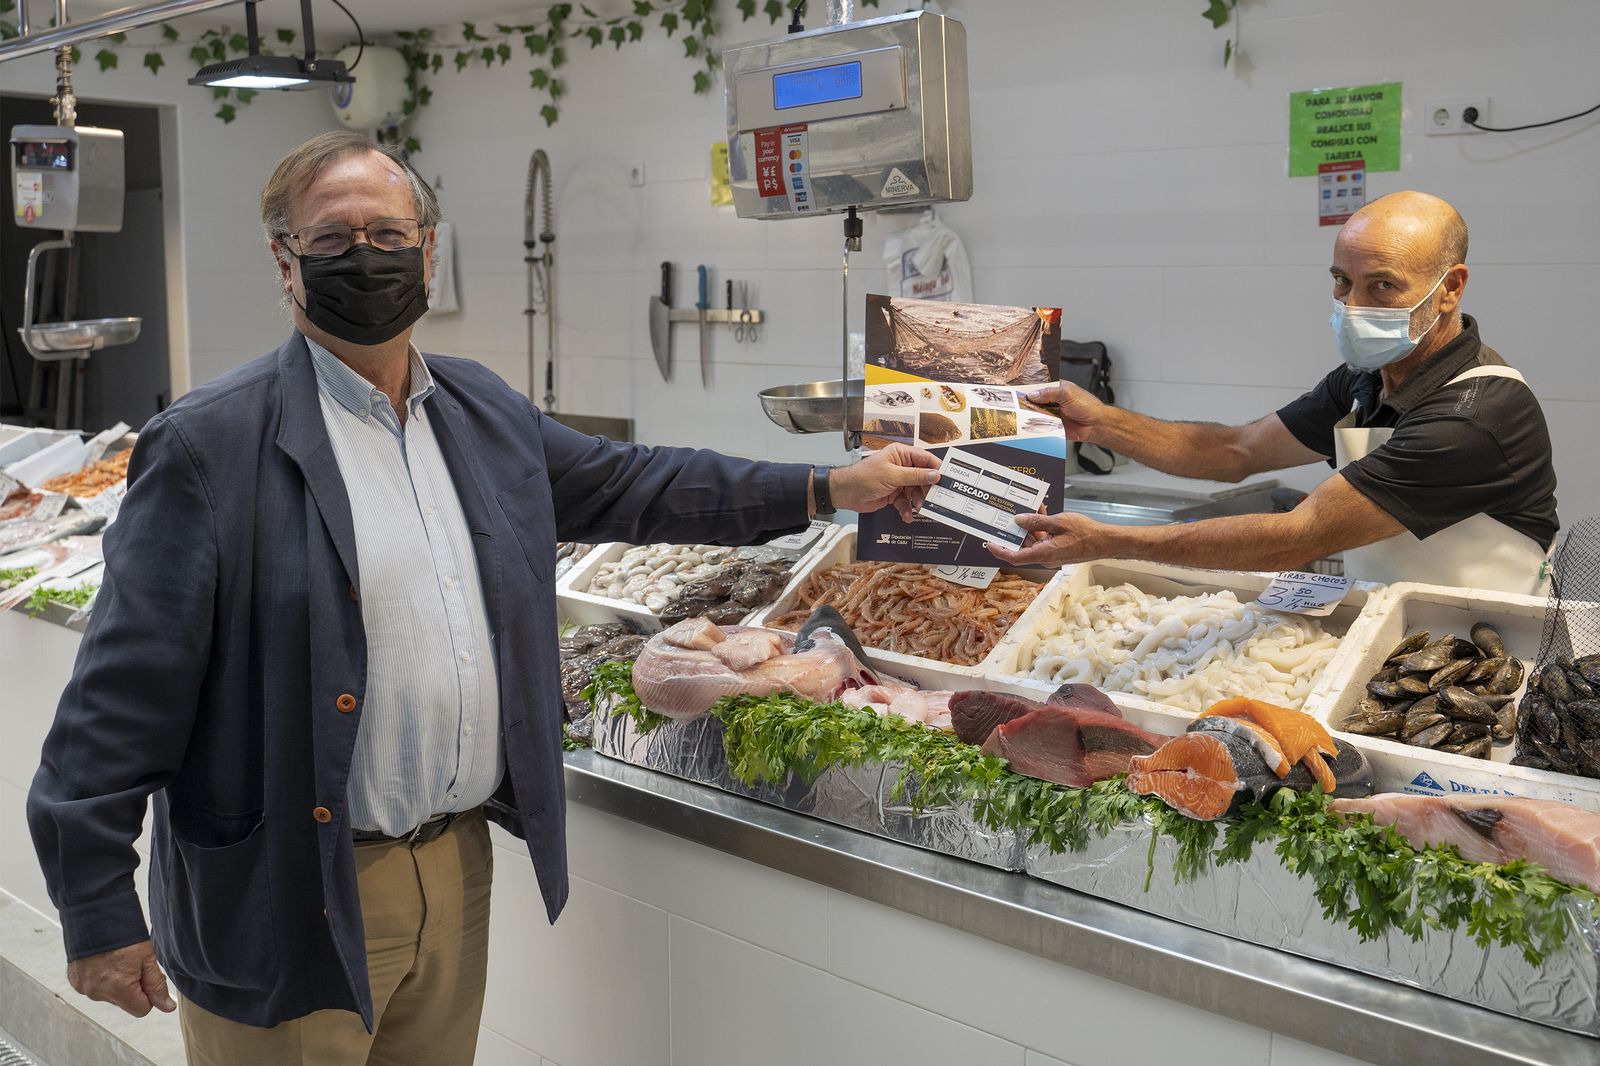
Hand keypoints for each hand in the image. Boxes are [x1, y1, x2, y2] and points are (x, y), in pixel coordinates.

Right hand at [67, 940, 175, 1017]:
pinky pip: (95, 987)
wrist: (95, 916)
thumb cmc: (122, 934)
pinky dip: (101, 978)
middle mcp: (98, 992)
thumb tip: (166, 1007)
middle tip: (132, 963)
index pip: (141, 1010)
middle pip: (125, 1002)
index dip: (148, 994)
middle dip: (132, 987)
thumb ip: (156, 985)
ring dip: (116, 983)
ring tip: (116, 959)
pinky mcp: (76, 982)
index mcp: (118, 989)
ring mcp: (85, 988)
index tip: (147, 977)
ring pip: (110, 995)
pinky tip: (104, 961)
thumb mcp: (148, 957)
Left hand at [827, 444, 941, 521]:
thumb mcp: (892, 476)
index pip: (925, 459)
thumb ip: (915, 476)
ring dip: (918, 501)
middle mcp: (902, 466)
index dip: (936, 468)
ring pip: (916, 492)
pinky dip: (907, 509)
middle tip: (934, 499)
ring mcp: (898, 481)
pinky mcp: (894, 494)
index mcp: (901, 454)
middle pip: (923, 477)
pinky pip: (906, 502)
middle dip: (927, 489)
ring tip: (918, 509)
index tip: (946, 479)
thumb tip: (935, 475)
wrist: (846, 493)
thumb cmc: (864, 477)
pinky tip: (907, 516)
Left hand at [985, 512, 1110, 567]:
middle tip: (1006, 516)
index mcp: (1043, 553)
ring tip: (1029, 508)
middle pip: (1022, 547)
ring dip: (1029, 526)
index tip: (989, 543)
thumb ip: (1037, 521)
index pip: (1014, 557)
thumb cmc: (1085, 533)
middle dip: (1015, 531)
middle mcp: (1045, 556)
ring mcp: (1051, 553)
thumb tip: (1018, 520)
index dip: (1000, 551)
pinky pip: (1043, 539)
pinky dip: (1040, 527)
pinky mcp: (1057, 549)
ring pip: (1033, 541)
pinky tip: (1041, 512)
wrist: (1105, 542)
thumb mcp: (1059, 522)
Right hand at [1022, 382, 1107, 443]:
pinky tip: (1032, 424)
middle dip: (1027, 403)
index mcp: (1057, 388)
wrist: (1096, 425)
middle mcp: (1053, 401)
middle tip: (1018, 405)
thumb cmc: (1088, 406)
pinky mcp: (1053, 426)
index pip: (1039, 387)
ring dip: (1031, 415)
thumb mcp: (1067, 393)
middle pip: (1035, 401)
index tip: (1018, 392)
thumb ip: (1049, 393)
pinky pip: (1042, 425)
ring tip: (1022, 415)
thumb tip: (1033, 394)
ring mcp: (1053, 413)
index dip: (1029, 389)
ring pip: (1036, 414)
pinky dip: (1037, 425)